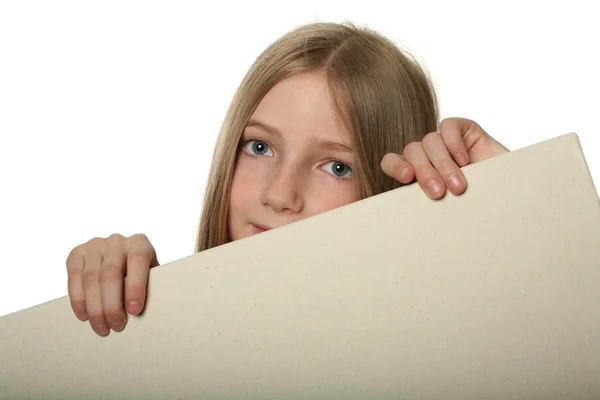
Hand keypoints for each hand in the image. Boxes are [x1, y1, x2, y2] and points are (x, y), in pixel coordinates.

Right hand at [66, 233, 159, 336]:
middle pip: (110, 274)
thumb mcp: (150, 276)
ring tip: (102, 326)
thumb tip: (139, 312)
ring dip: (95, 308)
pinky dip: (78, 300)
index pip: (138, 261)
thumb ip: (148, 287)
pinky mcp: (77, 254)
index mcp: (139, 243)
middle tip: (116, 325)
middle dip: (112, 305)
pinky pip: (74, 278)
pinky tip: (84, 315)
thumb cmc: (139, 272)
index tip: (134, 311)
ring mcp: (95, 246)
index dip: (136, 287)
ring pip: (91, 279)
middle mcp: (116, 241)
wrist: (123, 257)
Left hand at [381, 117, 508, 198]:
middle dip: (424, 173)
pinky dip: (453, 142)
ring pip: (429, 141)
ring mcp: (446, 142)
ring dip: (442, 164)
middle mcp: (429, 156)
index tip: (406, 179)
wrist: (514, 200)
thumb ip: (428, 200)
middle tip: (438, 193)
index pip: (392, 161)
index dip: (395, 166)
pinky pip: (448, 127)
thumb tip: (409, 209)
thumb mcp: (446, 207)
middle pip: (412, 152)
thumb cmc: (478, 208)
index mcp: (417, 173)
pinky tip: (465, 161)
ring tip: (458, 186)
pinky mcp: (465, 130)